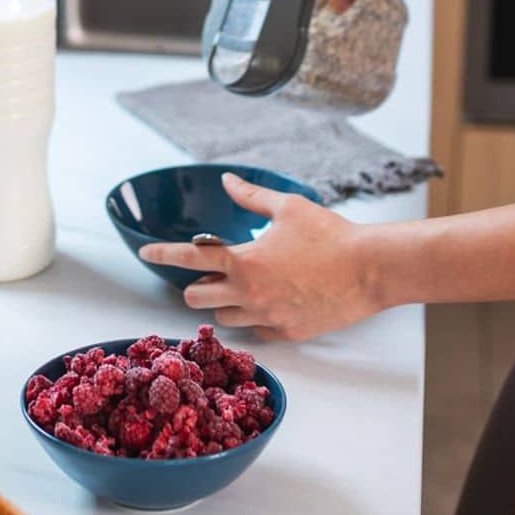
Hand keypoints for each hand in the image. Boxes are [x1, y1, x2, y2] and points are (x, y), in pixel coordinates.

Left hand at [139, 174, 383, 341]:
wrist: (370, 270)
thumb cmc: (331, 235)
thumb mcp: (288, 208)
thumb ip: (251, 196)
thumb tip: (227, 181)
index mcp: (244, 261)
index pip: (189, 258)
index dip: (161, 254)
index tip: (145, 252)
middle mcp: (249, 294)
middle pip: (196, 298)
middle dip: (195, 284)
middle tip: (210, 273)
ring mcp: (267, 318)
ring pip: (223, 318)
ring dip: (223, 303)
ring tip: (241, 287)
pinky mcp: (286, 334)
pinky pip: (255, 331)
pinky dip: (254, 319)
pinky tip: (269, 303)